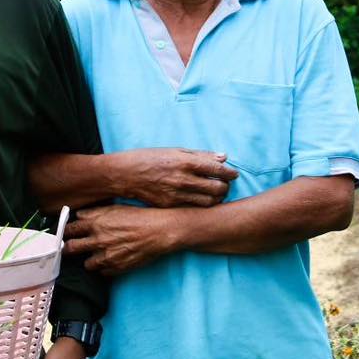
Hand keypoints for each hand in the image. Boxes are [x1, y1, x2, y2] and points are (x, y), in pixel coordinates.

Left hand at [65, 205, 180, 274]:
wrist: (158, 231)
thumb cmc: (140, 216)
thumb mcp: (115, 208)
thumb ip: (95, 213)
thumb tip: (80, 216)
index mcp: (95, 222)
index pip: (70, 229)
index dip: (66, 232)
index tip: (66, 234)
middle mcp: (97, 239)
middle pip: (71, 248)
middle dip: (69, 249)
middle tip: (71, 249)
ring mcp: (106, 255)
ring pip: (86, 264)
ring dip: (90, 260)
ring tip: (97, 255)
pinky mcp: (116, 267)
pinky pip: (102, 272)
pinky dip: (105, 268)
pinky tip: (112, 260)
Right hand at [118, 148, 237, 207]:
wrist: (125, 174)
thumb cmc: (150, 158)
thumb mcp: (175, 151)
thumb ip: (200, 155)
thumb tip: (223, 156)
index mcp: (185, 161)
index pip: (217, 169)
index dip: (229, 173)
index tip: (233, 174)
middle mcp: (183, 179)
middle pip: (217, 188)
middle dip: (226, 187)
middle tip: (225, 184)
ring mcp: (176, 194)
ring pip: (208, 202)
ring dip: (217, 198)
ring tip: (216, 193)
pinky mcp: (170, 206)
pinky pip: (194, 208)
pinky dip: (202, 204)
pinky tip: (202, 199)